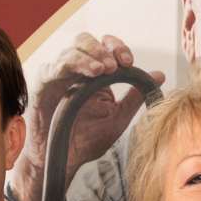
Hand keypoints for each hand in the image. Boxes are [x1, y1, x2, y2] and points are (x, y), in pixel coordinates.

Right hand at [11, 33, 163, 200]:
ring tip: (100, 71)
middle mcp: (75, 71)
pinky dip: (64, 67)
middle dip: (101, 48)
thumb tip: (159, 75)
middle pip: (84, 40)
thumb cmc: (87, 140)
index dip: (117, 47)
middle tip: (114, 65)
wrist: (65, 160)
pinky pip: (49, 69)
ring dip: (86, 57)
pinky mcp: (42, 88)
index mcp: (94, 75)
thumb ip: (135, 97)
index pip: (105, 47)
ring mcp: (57, 78)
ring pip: (68, 52)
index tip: (129, 62)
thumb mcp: (117, 118)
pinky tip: (80, 74)